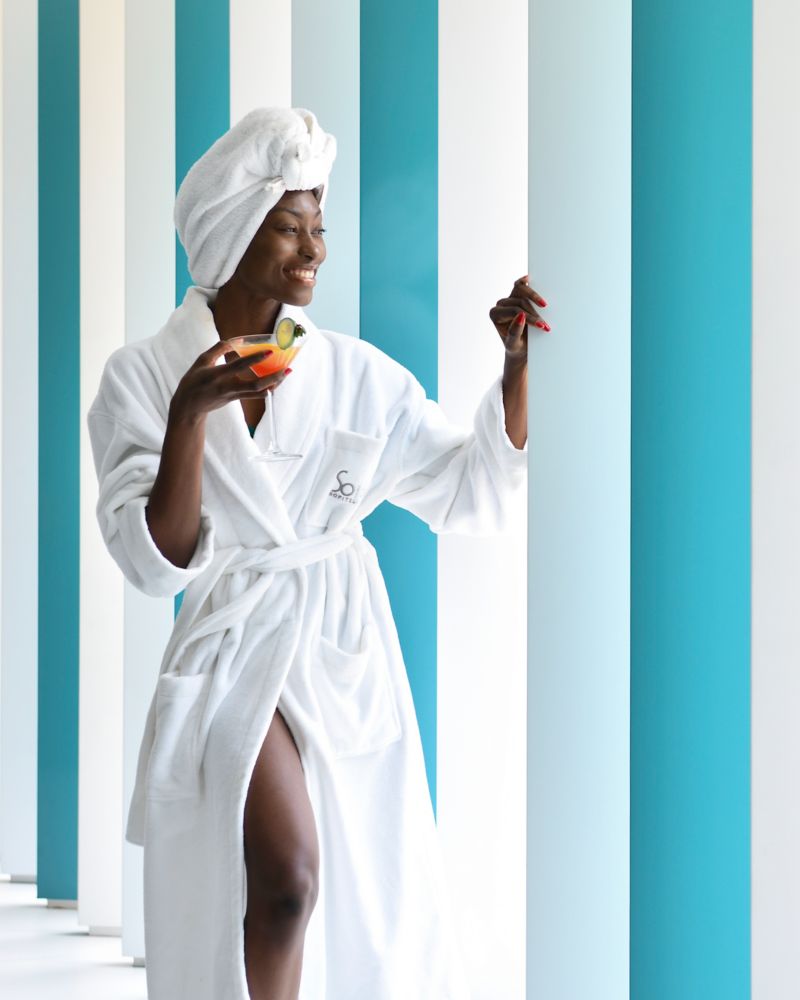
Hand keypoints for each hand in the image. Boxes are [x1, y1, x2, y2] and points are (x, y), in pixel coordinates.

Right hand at [170, 340, 289, 422]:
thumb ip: (218, 349)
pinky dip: (266, 388)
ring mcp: (233, 395)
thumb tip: (237, 340)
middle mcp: (228, 387)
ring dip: (274, 384)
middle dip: (273, 378)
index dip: (255, 359)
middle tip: (287, 369)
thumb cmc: (193, 381)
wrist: (189, 407)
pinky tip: (275, 381)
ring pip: (258, 392)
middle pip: (256, 385)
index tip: (269, 351)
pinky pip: (254, 394)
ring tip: (285, 374)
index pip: (240, 366)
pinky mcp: (236, 399)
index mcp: (217, 375)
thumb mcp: (202, 361)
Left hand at [489, 274, 548, 365]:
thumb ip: (514, 332)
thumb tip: (521, 316)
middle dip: (534, 312)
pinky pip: (521, 285)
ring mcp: (509, 298)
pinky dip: (527, 283)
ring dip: (534, 297)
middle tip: (545, 324)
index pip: (514, 311)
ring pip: (521, 290)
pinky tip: (532, 281)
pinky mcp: (518, 295)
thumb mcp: (514, 344)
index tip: (541, 325)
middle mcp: (500, 305)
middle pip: (520, 301)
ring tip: (545, 306)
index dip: (529, 317)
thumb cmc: (516, 347)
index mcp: (495, 314)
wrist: (522, 348)